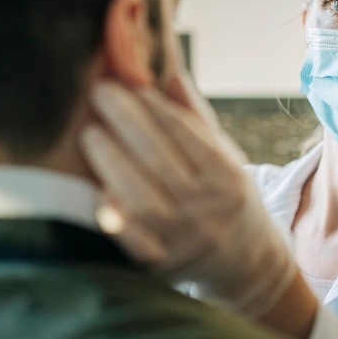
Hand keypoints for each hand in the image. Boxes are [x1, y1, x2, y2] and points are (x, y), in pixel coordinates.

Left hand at [80, 79, 295, 317]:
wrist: (246, 262)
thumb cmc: (227, 197)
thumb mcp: (225, 156)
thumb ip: (195, 118)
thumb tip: (167, 73)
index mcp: (228, 178)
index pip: (189, 136)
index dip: (157, 108)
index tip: (130, 83)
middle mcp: (209, 209)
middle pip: (161, 161)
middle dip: (128, 122)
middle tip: (101, 92)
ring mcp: (184, 239)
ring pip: (143, 199)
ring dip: (112, 162)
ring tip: (91, 133)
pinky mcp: (162, 265)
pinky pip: (132, 240)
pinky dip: (114, 214)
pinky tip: (97, 187)